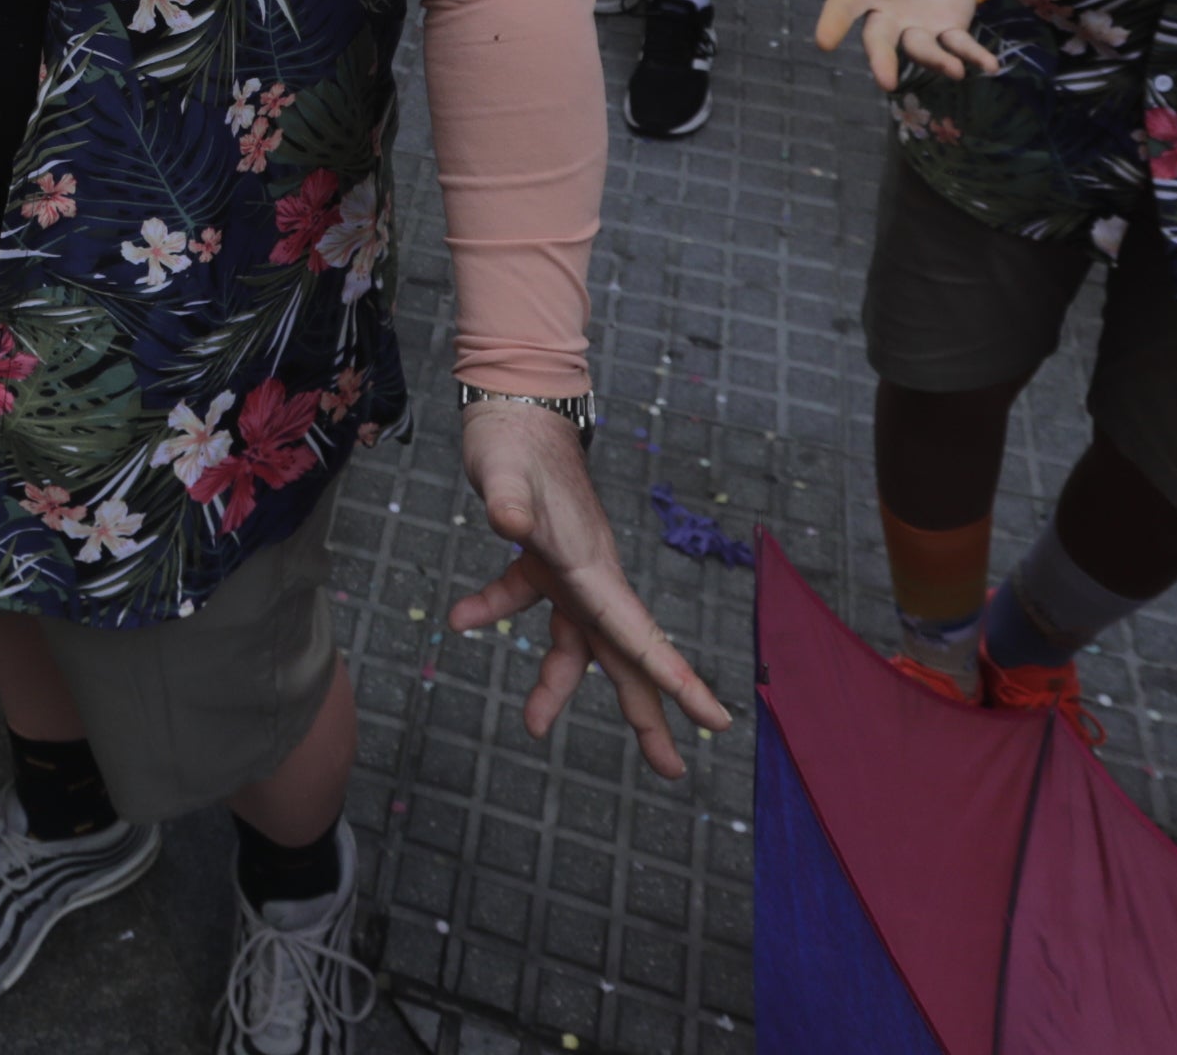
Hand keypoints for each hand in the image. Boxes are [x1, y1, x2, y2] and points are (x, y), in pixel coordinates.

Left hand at [448, 402, 735, 768]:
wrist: (514, 406)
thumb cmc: (513, 439)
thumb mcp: (503, 471)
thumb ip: (506, 500)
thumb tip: (506, 524)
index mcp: (592, 567)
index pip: (640, 635)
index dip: (675, 680)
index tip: (714, 719)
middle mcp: (590, 576)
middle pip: (625, 656)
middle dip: (649, 713)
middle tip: (672, 771)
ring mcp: (568, 570)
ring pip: (577, 642)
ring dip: (557, 685)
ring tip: (532, 726)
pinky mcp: (541, 558)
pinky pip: (528, 599)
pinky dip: (496, 610)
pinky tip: (462, 617)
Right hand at [810, 0, 992, 88]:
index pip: (844, 5)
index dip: (833, 22)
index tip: (824, 42)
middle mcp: (888, 13)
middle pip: (880, 41)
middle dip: (882, 60)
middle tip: (887, 81)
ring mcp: (919, 25)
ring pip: (922, 49)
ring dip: (935, 61)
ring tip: (953, 69)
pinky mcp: (949, 27)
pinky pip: (959, 45)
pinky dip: (973, 56)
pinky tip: (989, 65)